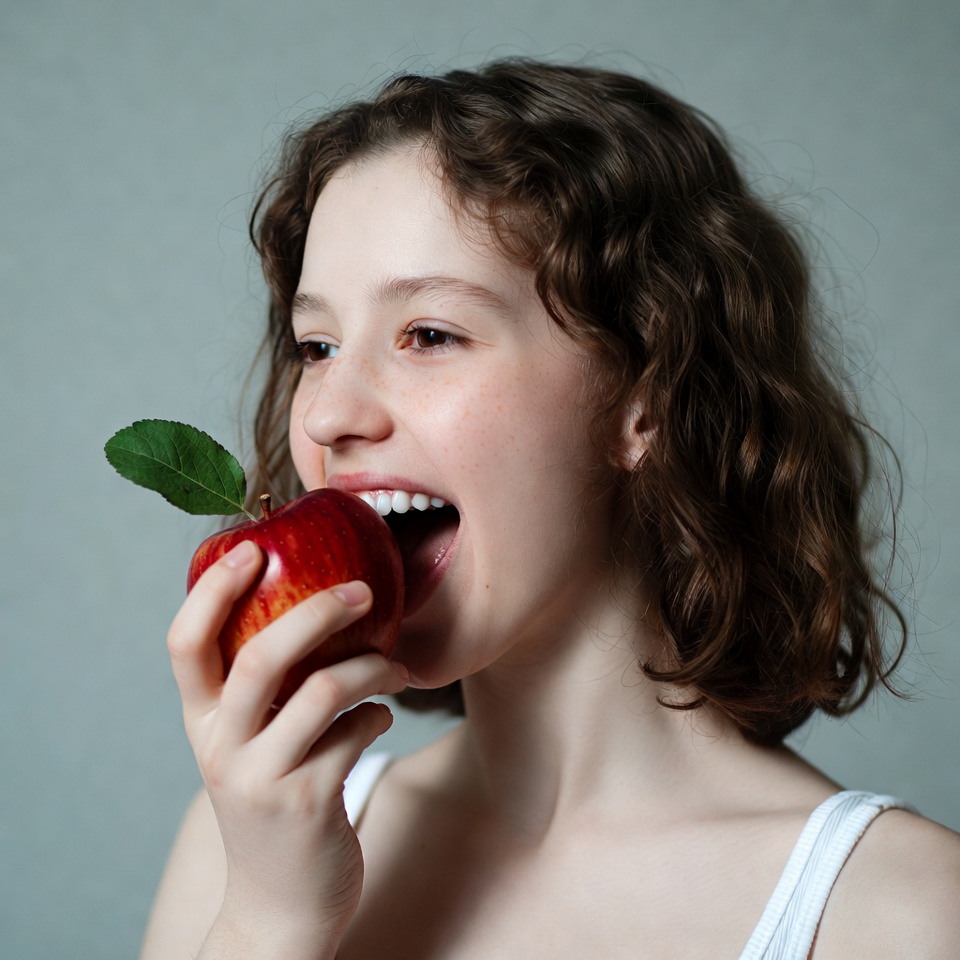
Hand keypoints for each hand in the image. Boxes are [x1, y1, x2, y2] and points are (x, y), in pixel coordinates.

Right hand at [166, 540, 407, 955]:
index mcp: (202, 723)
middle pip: (261, 657)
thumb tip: (318, 606)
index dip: (212, 590)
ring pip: (323, 691)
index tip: (252, 546)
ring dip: (373, 667)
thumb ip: (264, 690)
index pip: (185, 644)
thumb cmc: (273, 801)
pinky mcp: (309, 804)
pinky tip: (381, 722)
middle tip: (363, 591)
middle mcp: (221, 747)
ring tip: (397, 667)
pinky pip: (358, 732)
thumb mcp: (249, 746)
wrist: (280, 905)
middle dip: (317, 612)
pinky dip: (380, 716)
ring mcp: (263, 779)